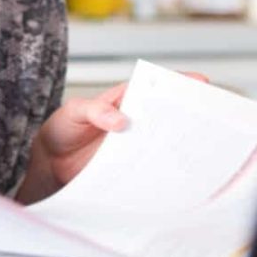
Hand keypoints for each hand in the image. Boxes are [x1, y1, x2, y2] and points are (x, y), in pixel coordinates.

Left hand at [16, 72, 209, 203]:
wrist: (49, 161)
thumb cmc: (62, 128)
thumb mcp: (75, 111)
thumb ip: (95, 111)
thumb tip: (121, 120)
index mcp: (125, 100)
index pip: (155, 87)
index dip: (178, 83)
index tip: (199, 82)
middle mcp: (135, 122)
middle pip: (167, 116)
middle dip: (189, 116)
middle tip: (208, 119)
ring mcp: (134, 146)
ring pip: (162, 143)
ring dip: (178, 146)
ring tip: (195, 149)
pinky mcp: (129, 168)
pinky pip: (148, 168)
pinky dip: (161, 170)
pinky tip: (171, 175)